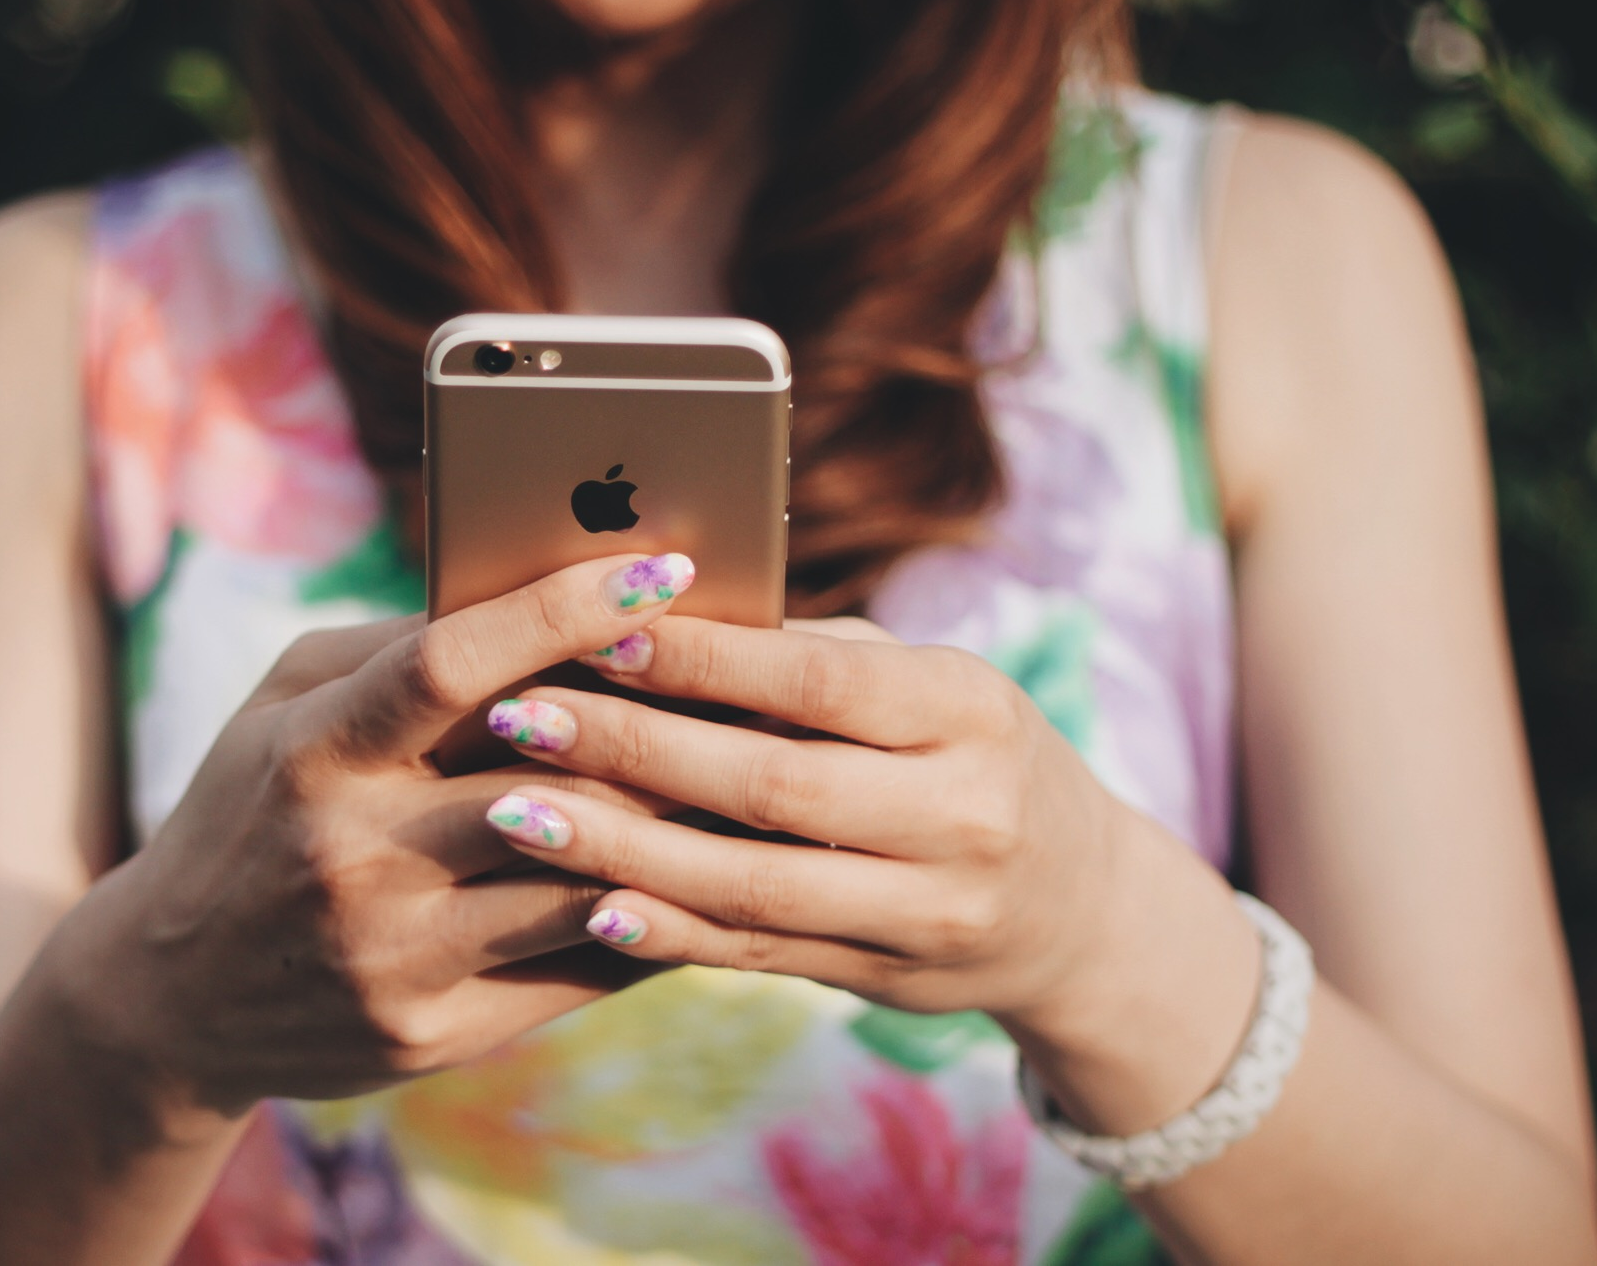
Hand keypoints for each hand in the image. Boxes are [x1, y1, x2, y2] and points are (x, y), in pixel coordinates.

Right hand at [40, 554, 702, 1112]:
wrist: (168, 997)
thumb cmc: (255, 809)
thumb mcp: (288, 709)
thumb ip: (403, 654)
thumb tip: (559, 602)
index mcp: (314, 749)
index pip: (451, 662)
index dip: (564, 607)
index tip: (664, 567)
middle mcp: (351, 853)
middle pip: (549, 775)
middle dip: (668, 718)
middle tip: (764, 674)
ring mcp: (393, 956)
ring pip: (585, 879)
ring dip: (684, 824)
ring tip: (760, 770)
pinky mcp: (430, 1034)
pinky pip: (578, 967)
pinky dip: (654, 912)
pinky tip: (708, 870)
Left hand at [476, 612, 1196, 1031]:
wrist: (1079, 909)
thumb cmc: (967, 754)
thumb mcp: (926, 687)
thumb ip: (811, 660)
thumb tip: (655, 614)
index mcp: (967, 708)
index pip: (815, 680)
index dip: (699, 659)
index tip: (591, 632)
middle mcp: (963, 813)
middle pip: (771, 783)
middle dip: (632, 748)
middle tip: (519, 716)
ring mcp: (930, 911)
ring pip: (753, 884)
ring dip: (623, 849)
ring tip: (517, 812)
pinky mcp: (888, 981)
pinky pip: (760, 955)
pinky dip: (669, 931)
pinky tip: (588, 906)